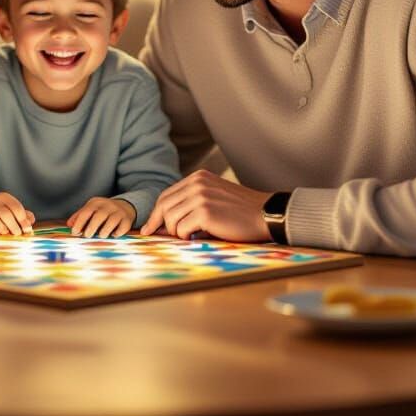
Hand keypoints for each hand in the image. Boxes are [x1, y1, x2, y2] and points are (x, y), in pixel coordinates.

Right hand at [0, 192, 35, 235]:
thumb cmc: (0, 210)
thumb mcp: (12, 208)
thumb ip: (24, 214)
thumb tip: (30, 223)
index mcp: (4, 197)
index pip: (16, 207)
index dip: (23, 220)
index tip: (27, 229)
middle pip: (7, 216)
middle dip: (15, 227)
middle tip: (18, 233)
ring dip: (6, 231)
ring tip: (8, 232)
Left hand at [68, 197, 135, 237]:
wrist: (124, 206)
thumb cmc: (102, 211)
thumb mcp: (90, 210)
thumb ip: (79, 216)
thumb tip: (69, 225)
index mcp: (96, 203)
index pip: (87, 211)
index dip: (79, 222)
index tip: (75, 232)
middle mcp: (108, 205)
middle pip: (100, 215)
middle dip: (92, 227)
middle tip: (87, 236)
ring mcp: (119, 212)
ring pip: (112, 221)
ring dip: (104, 231)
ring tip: (100, 235)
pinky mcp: (127, 220)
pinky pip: (123, 227)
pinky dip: (117, 233)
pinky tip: (113, 235)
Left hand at [139, 171, 270, 241]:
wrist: (266, 214)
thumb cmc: (241, 212)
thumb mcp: (214, 197)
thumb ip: (192, 203)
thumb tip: (164, 223)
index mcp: (197, 178)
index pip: (166, 195)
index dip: (155, 213)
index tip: (149, 227)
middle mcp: (196, 183)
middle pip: (164, 205)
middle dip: (158, 224)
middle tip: (154, 236)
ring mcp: (200, 196)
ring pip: (170, 219)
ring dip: (176, 232)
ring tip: (189, 236)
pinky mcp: (205, 212)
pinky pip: (182, 229)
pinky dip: (186, 237)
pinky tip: (197, 237)